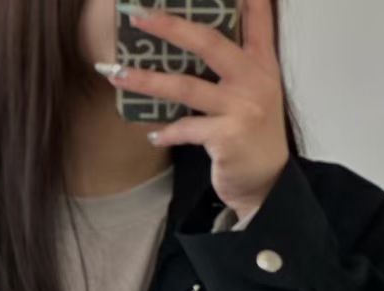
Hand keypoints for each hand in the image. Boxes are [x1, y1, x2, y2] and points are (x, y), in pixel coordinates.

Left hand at [101, 0, 288, 220]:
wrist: (266, 181)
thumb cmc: (251, 132)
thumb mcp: (253, 91)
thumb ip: (234, 62)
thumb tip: (191, 36)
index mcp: (262, 62)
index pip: (257, 17)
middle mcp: (254, 79)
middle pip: (208, 43)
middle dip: (170, 26)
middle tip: (138, 15)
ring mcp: (242, 108)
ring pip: (186, 86)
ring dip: (146, 81)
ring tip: (116, 74)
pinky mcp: (228, 137)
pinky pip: (186, 128)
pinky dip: (167, 132)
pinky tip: (154, 135)